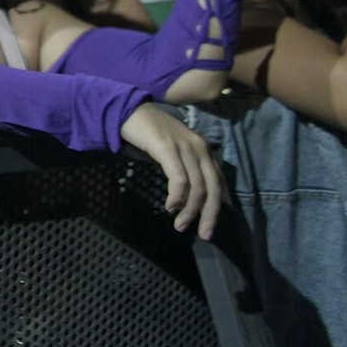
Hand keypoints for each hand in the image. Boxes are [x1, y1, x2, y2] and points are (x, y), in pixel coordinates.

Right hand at [118, 104, 223, 239]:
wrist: (129, 112)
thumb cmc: (150, 133)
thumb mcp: (175, 149)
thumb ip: (186, 166)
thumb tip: (190, 195)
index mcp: (204, 149)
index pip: (217, 184)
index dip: (215, 209)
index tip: (207, 229)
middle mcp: (200, 148)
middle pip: (212, 188)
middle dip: (208, 215)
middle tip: (202, 234)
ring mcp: (185, 147)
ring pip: (197, 187)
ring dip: (189, 210)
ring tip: (179, 224)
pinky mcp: (169, 149)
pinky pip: (179, 179)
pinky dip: (177, 197)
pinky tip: (170, 206)